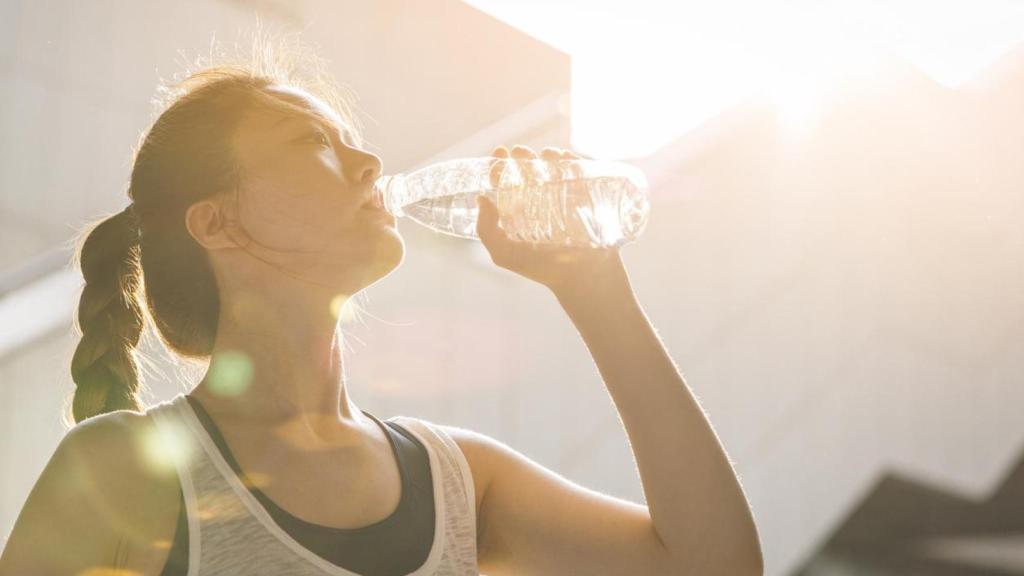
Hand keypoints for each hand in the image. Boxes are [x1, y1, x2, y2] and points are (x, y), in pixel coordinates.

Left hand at [476, 145, 626, 297]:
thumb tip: (482, 199)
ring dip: (549, 155)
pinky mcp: (587, 198)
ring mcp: (565, 199)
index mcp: (520, 212)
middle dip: (524, 156)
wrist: (582, 278)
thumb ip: (487, 231)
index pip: (507, 183)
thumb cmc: (543, 270)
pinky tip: (566, 159)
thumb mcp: (505, 254)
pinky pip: (580, 173)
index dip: (500, 167)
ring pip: (555, 168)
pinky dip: (573, 161)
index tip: (498, 154)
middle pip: (531, 171)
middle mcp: (541, 203)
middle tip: (521, 152)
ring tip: (546, 155)